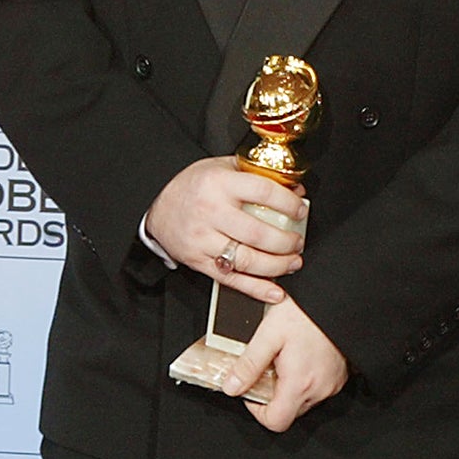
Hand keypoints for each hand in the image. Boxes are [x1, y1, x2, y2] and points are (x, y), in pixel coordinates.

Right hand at [145, 156, 306, 302]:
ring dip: (276, 266)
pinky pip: (230, 279)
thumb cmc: (194, 186)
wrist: (157, 208)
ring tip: (292, 263)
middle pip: (258, 233)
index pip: (264, 193)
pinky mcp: (198, 261)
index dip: (288, 204)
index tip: (300, 211)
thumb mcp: (223, 167)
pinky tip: (274, 292)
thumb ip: (259, 175)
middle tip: (298, 242)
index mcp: (221, 183)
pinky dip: (255, 289)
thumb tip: (296, 189)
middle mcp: (211, 212)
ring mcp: (203, 239)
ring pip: (246, 260)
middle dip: (286, 242)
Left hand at [221, 295, 347, 431]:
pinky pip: (317, 388)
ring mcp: (333, 383)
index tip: (252, 392)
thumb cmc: (308, 311)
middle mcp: (320, 388)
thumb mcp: (269, 334)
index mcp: (300, 382)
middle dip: (273, 395)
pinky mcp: (340, 376)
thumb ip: (248, 364)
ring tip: (286, 359)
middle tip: (269, 368)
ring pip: (303, 400)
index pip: (276, 421)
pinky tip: (301, 357)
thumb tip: (232, 387)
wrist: (339, 298)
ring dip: (290, 387)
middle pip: (289, 412)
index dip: (258, 411)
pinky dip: (305, 380)